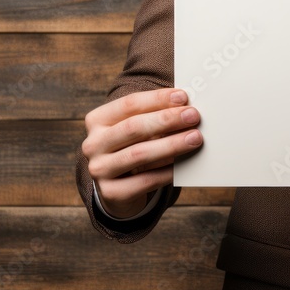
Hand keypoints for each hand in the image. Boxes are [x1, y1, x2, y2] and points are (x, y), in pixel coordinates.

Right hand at [82, 88, 202, 218]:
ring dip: (171, 145)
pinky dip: (167, 172)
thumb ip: (157, 116)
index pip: (128, 104)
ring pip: (139, 154)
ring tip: (196, 138)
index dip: (157, 99)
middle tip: (193, 116)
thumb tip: (188, 106)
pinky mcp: (111, 192)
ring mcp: (99, 169)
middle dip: (167, 120)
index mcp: (97, 120)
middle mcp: (93, 144)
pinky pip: (145, 181)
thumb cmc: (135, 147)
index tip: (183, 97)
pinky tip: (184, 165)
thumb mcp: (140, 129)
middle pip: (133, 127)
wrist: (118, 188)